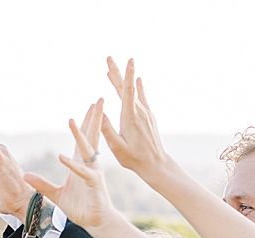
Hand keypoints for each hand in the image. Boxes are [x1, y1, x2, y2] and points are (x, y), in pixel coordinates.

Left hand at [31, 111, 119, 231]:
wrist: (94, 222)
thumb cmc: (80, 207)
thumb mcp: (56, 194)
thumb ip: (42, 184)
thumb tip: (25, 176)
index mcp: (81, 164)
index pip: (83, 139)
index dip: (85, 123)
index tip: (89, 106)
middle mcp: (89, 164)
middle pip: (91, 137)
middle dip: (94, 118)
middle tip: (99, 99)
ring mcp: (93, 173)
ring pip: (86, 150)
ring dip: (80, 135)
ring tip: (73, 120)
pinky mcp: (93, 184)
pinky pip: (82, 172)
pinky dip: (72, 165)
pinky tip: (63, 157)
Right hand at [102, 59, 171, 181]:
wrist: (154, 163)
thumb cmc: (133, 157)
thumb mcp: (116, 147)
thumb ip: (107, 129)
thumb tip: (100, 112)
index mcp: (130, 116)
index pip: (128, 90)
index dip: (127, 74)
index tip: (128, 60)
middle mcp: (140, 111)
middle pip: (127, 87)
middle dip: (117, 71)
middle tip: (108, 57)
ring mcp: (145, 112)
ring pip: (132, 91)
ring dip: (123, 78)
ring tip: (113, 68)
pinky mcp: (148, 116)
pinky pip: (142, 97)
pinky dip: (137, 87)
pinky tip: (138, 79)